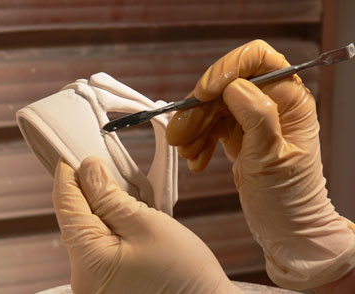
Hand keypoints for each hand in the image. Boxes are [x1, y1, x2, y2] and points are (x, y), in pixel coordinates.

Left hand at [52, 157, 240, 293]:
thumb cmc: (184, 275)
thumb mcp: (147, 225)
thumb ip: (111, 198)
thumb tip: (88, 170)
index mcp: (89, 262)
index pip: (66, 205)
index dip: (69, 173)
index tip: (75, 151)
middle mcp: (83, 277)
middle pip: (75, 217)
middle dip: (88, 188)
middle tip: (106, 165)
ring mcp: (94, 282)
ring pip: (88, 229)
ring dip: (101, 205)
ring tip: (121, 188)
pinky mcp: (106, 281)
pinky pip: (99, 243)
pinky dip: (109, 224)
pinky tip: (125, 213)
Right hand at [166, 40, 354, 289]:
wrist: (285, 230)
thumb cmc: (288, 198)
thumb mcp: (271, 158)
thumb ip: (256, 117)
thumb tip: (234, 85)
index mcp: (290, 101)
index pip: (258, 61)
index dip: (229, 68)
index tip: (204, 92)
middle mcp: (272, 104)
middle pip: (226, 88)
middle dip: (199, 111)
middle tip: (178, 136)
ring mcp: (253, 120)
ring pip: (213, 109)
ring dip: (194, 129)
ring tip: (185, 153)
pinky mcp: (239, 135)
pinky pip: (211, 128)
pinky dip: (199, 142)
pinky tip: (195, 161)